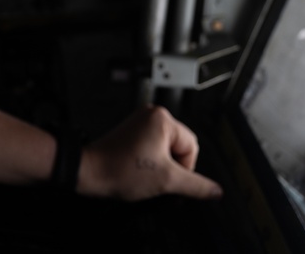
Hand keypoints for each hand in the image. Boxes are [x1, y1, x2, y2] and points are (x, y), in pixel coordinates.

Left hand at [77, 104, 222, 200]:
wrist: (89, 172)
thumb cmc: (120, 170)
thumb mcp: (166, 181)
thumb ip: (196, 185)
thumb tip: (215, 190)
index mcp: (162, 119)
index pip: (192, 146)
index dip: (184, 168)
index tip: (169, 178)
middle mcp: (151, 115)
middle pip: (179, 147)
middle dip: (171, 167)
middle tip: (156, 178)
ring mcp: (140, 122)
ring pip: (166, 150)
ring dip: (160, 166)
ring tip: (144, 174)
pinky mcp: (131, 132)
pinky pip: (153, 148)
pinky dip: (150, 162)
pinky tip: (138, 170)